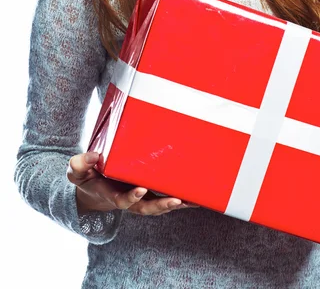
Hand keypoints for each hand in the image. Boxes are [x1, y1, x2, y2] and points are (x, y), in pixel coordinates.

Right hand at [67, 152, 198, 215]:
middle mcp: (131, 200)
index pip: (123, 200)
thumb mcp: (77, 171)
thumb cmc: (88, 177)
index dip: (132, 197)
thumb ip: (80, 165)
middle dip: (162, 205)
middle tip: (176, 200)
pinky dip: (182, 198)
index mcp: (113, 195)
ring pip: (161, 205)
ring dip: (177, 204)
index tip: (140, 189)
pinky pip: (167, 196)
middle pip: (148, 208)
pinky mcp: (151, 192)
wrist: (95, 186)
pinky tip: (197, 195)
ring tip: (194, 200)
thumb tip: (94, 156)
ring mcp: (142, 197)